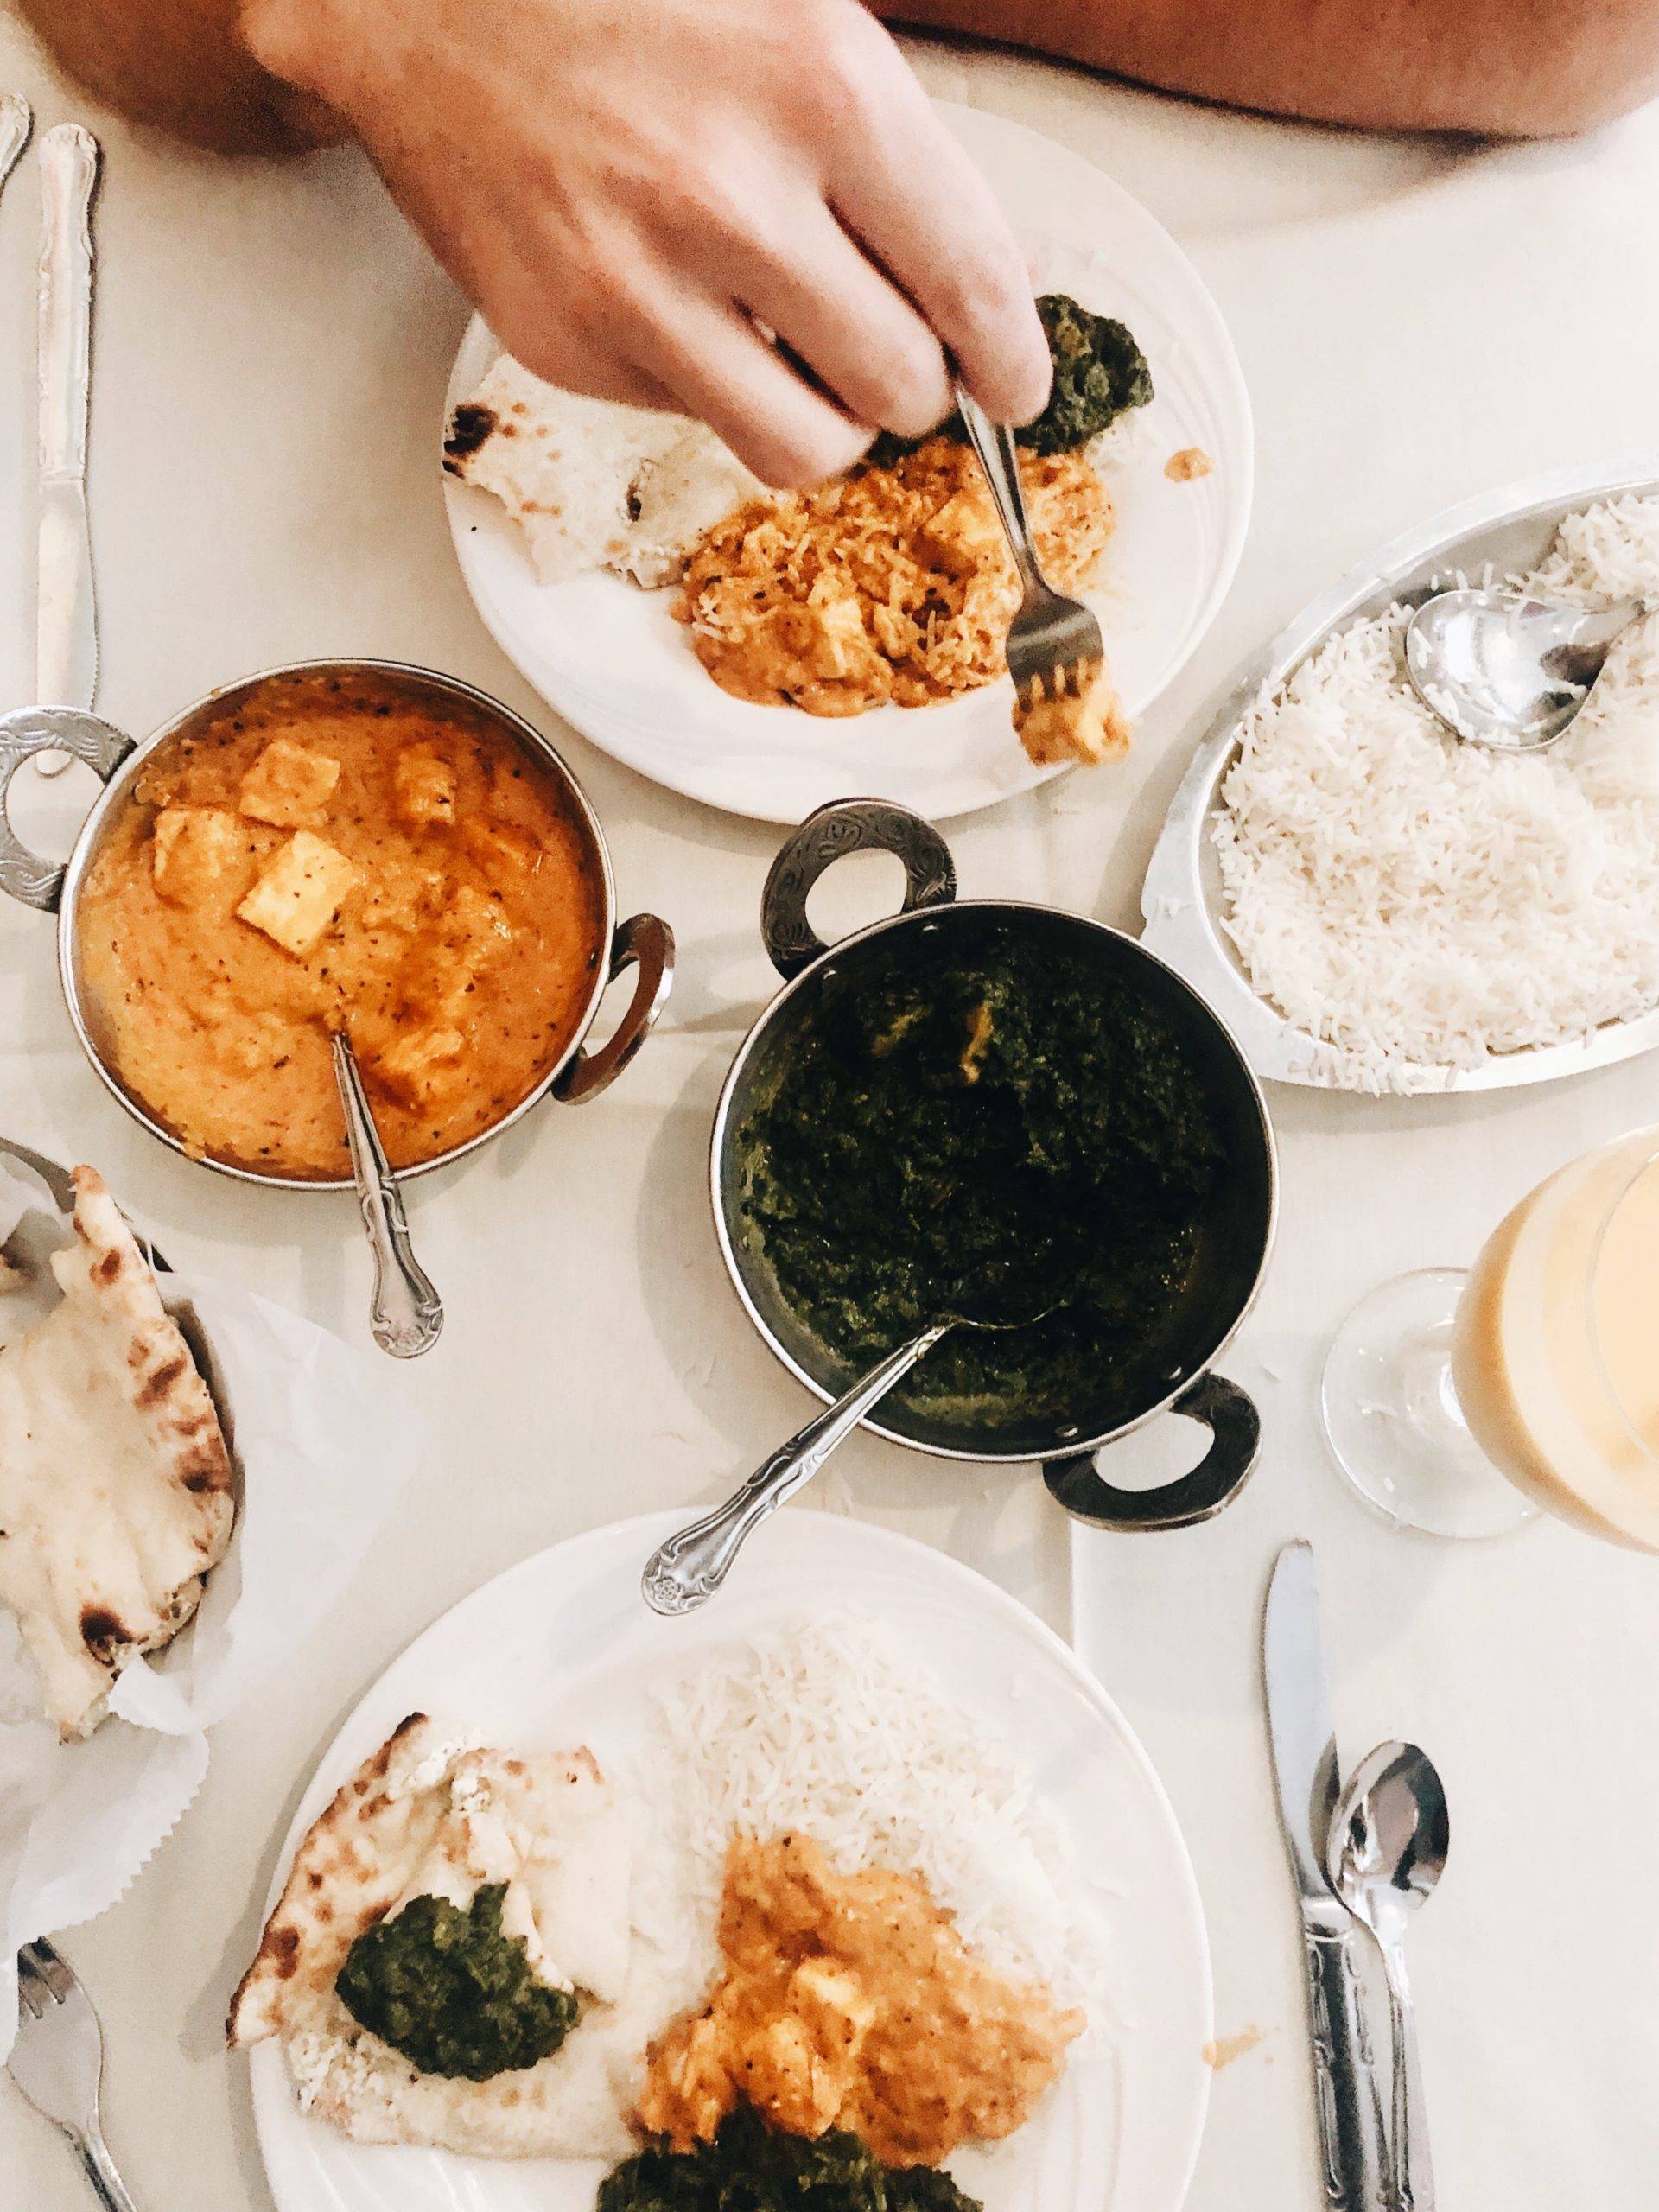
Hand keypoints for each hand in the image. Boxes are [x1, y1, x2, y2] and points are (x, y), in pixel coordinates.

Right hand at [240, 0, 1051, 484]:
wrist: (427, 1)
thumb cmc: (631, 4)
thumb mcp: (799, 23)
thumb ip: (898, 158)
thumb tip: (982, 298)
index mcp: (820, 88)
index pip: (972, 285)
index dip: (1011, 361)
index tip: (1012, 386)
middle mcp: (731, 196)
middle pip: (899, 389)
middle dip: (913, 387)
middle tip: (889, 354)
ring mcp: (638, 284)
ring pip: (804, 447)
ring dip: (826, 420)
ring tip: (802, 358)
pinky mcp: (569, 343)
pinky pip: (698, 423)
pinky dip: (715, 387)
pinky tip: (686, 307)